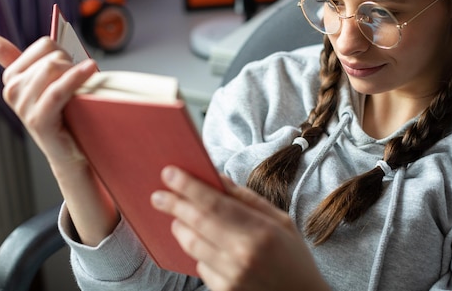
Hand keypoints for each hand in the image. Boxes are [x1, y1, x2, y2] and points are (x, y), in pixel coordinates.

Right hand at [0, 35, 118, 244]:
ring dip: (76, 72)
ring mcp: (24, 107)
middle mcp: (13, 91)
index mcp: (12, 79)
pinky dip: (75, 78)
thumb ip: (18, 61)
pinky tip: (90, 70)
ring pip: (53, 70)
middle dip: (73, 64)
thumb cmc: (64, 114)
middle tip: (82, 80)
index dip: (66, 52)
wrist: (71, 152)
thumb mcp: (44, 84)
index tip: (73, 66)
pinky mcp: (39, 120)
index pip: (45, 45)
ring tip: (87, 83)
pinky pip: (57, 91)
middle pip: (51, 58)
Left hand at [151, 166, 330, 290]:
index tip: (169, 173)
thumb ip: (247, 198)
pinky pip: (200, 265)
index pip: (214, 203)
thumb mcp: (281, 220)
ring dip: (181, 227)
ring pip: (192, 245)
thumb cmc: (293, 257)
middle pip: (196, 223)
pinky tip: (206, 244)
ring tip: (178, 217)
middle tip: (159, 195)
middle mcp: (242, 255)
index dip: (188, 187)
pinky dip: (198, 251)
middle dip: (174, 205)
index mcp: (260, 231)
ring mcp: (231, 277)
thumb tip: (217, 177)